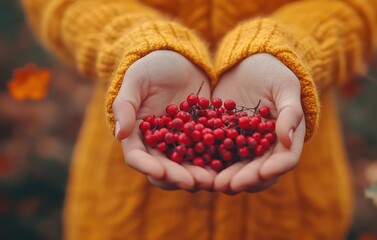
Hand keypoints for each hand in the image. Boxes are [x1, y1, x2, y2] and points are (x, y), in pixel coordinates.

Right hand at [113, 50, 213, 190]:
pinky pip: (207, 152)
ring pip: (186, 165)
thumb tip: (119, 135)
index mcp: (137, 133)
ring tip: (211, 180)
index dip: (147, 166)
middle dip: (178, 177)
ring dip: (197, 175)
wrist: (180, 58)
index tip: (161, 172)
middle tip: (193, 183)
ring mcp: (181, 142)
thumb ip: (125, 105)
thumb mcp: (136, 80)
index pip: (137, 156)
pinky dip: (214, 161)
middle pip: (164, 167)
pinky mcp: (201, 136)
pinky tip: (226, 166)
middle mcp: (158, 143)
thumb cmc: (152, 66)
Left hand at [212, 53, 304, 193]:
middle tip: (229, 184)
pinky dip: (208, 163)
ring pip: (237, 168)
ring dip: (225, 177)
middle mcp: (265, 148)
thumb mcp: (285, 86)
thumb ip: (289, 111)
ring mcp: (243, 146)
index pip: (285, 159)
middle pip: (258, 171)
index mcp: (287, 138)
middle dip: (244, 179)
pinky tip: (196, 166)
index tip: (262, 172)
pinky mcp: (223, 139)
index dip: (274, 168)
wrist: (247, 64)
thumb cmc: (273, 72)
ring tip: (212, 182)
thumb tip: (287, 138)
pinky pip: (216, 154)